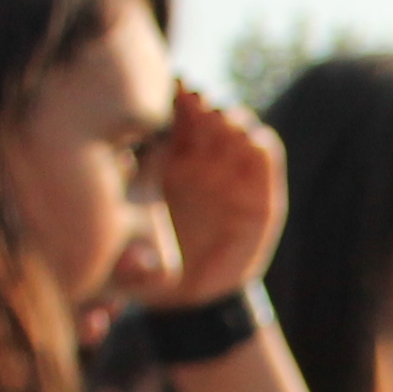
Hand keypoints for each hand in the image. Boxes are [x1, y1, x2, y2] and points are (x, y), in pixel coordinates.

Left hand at [145, 83, 285, 307]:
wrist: (191, 299)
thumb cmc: (149, 268)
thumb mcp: (129, 249)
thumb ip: (127, 239)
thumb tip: (126, 225)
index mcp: (165, 160)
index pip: (172, 115)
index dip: (170, 98)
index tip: (164, 92)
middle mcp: (201, 160)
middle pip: (206, 111)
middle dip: (202, 101)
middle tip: (194, 99)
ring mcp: (232, 174)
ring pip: (237, 126)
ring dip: (232, 117)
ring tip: (223, 119)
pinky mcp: (262, 195)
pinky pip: (266, 157)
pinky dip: (262, 144)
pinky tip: (252, 142)